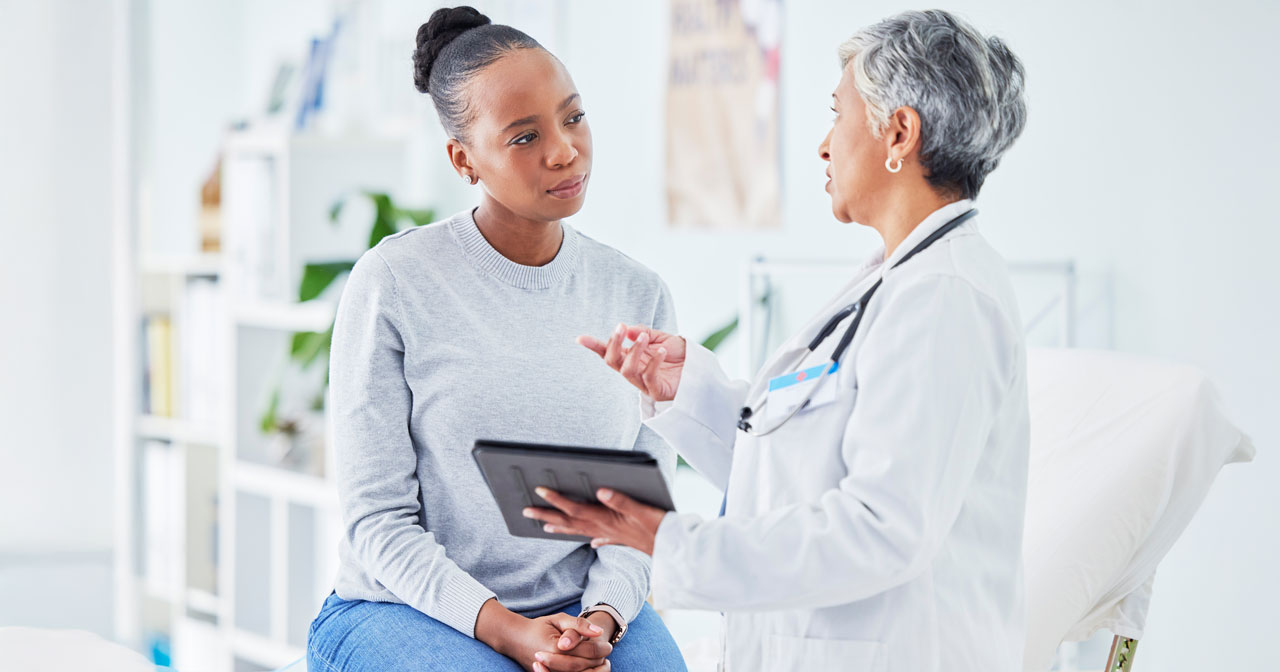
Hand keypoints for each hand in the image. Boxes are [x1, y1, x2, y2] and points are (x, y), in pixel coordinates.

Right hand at [476, 599, 612, 671]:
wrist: (515, 639)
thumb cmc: (539, 627)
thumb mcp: (558, 619)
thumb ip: (579, 625)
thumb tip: (599, 632)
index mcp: (556, 648)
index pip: (586, 651)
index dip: (600, 648)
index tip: (608, 644)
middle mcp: (552, 665)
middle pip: (584, 666)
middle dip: (599, 659)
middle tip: (607, 652)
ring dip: (594, 670)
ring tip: (601, 662)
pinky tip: (589, 667)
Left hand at [524, 487, 665, 554]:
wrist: (674, 548)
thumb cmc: (659, 527)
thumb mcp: (642, 510)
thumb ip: (621, 500)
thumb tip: (600, 491)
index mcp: (606, 518)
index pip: (575, 508)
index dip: (556, 499)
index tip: (539, 490)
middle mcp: (604, 527)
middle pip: (570, 521)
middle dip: (547, 515)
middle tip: (526, 510)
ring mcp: (612, 534)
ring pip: (580, 530)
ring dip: (562, 527)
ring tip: (546, 526)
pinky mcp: (623, 538)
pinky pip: (601, 538)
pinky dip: (594, 538)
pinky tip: (592, 541)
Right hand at [578, 323, 685, 401]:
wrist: (699, 367)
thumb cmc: (678, 354)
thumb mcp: (660, 337)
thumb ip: (643, 333)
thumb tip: (628, 330)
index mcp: (630, 357)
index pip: (608, 352)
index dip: (594, 346)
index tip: (580, 339)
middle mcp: (633, 370)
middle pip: (612, 362)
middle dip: (613, 344)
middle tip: (620, 328)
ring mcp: (643, 383)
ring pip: (627, 370)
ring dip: (634, 351)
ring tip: (644, 338)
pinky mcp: (656, 391)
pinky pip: (649, 377)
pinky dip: (654, 362)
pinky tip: (662, 351)